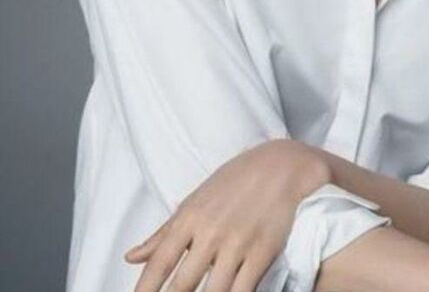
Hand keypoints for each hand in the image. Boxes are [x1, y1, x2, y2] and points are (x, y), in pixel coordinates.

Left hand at [123, 138, 330, 291]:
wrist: (280, 165)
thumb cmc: (234, 181)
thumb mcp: (195, 200)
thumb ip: (164, 233)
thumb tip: (131, 257)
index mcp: (189, 218)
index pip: (159, 263)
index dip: (144, 291)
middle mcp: (210, 232)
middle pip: (182, 285)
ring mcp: (237, 243)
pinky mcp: (262, 252)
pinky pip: (243, 290)